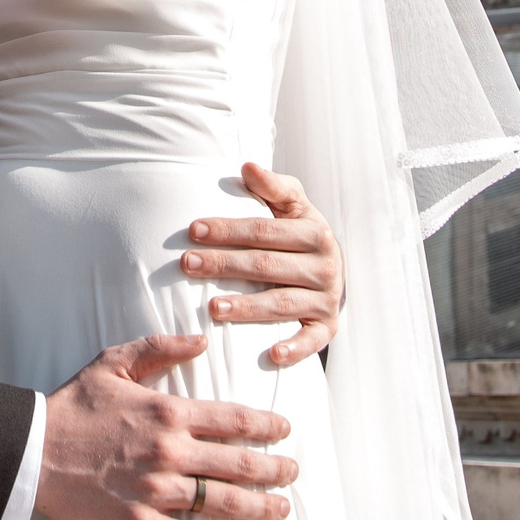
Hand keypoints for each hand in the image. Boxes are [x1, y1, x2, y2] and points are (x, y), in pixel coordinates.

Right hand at [34, 335, 295, 519]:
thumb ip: (161, 347)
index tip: (285, 429)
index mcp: (168, 411)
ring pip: (224, 502)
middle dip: (275, 468)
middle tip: (293, 471)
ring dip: (260, 506)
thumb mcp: (113, 362)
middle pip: (240, 463)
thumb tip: (202, 340)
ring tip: (281, 508)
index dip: (267, 426)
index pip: (235, 420)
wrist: (31, 451)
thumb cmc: (72, 406)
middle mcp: (170, 452)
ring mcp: (157, 491)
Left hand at [181, 163, 343, 366]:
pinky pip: (311, 341)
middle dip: (225, 265)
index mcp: (315, 232)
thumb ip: (272, 187)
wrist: (333, 270)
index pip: (265, 231)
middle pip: (267, 266)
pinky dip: (294, 348)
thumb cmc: (300, 233)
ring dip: (248, 307)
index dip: (228, 230)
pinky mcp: (327, 327)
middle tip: (187, 265)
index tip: (193, 230)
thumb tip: (247, 166)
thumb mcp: (293, 206)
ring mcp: (326, 299)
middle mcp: (325, 266)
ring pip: (282, 304)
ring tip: (213, 308)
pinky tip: (271, 353)